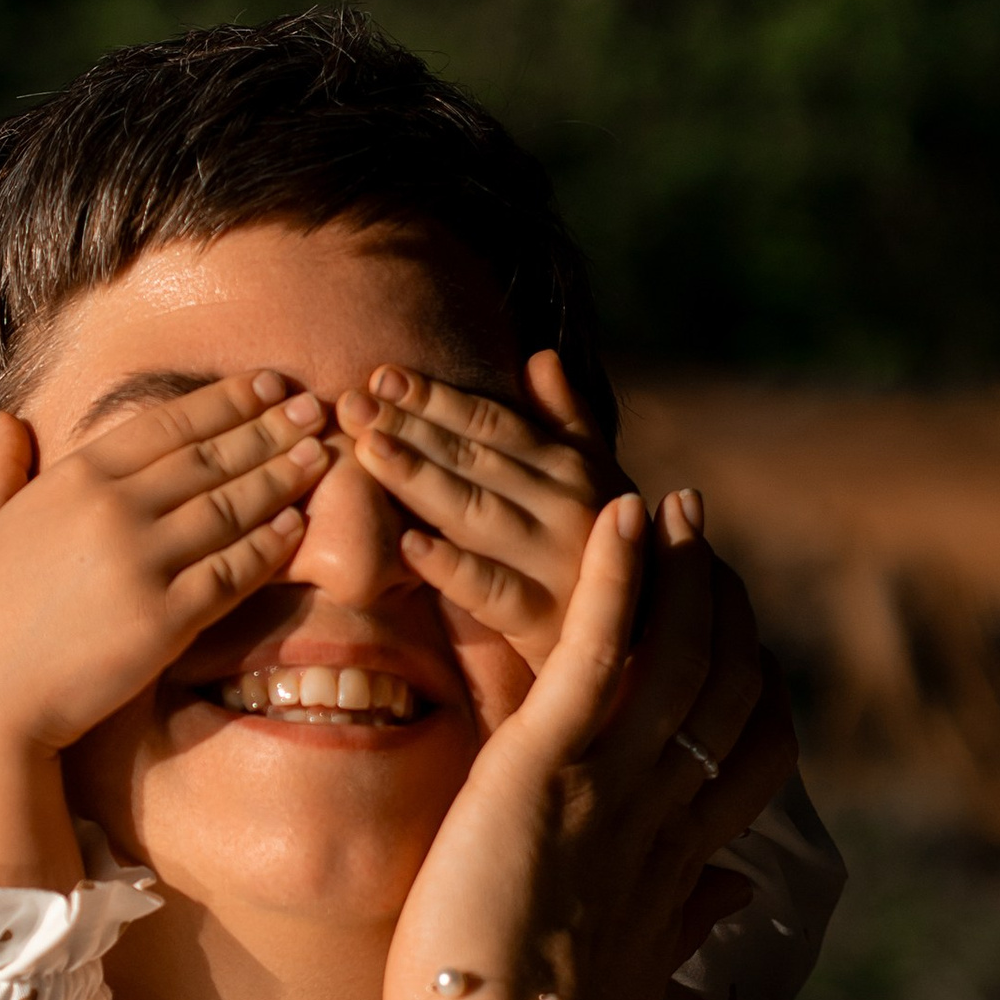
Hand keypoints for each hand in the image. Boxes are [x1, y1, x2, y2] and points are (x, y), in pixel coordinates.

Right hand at [0, 374, 330, 885]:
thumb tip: (1, 420)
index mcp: (74, 479)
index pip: (168, 424)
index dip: (226, 400)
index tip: (268, 383)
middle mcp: (113, 510)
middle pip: (211, 457)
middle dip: (270, 428)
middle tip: (315, 408)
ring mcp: (141, 564)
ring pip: (230, 507)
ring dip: (281, 478)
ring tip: (319, 457)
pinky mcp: (165, 620)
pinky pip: (232, 573)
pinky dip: (269, 547)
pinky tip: (296, 527)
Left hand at [337, 351, 615, 729]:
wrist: (649, 641)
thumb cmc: (608, 550)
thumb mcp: (601, 480)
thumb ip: (568, 420)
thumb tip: (540, 357)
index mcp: (571, 468)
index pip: (492, 424)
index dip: (436, 398)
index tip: (381, 376)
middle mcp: (566, 507)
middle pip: (474, 460)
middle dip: (410, 428)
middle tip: (350, 404)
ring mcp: (557, 563)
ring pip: (476, 513)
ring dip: (420, 479)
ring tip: (368, 450)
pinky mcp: (544, 620)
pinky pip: (490, 590)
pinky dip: (451, 567)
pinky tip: (406, 545)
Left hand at [382, 489, 796, 999]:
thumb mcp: (632, 981)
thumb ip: (683, 926)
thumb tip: (737, 895)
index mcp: (675, 865)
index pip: (743, 757)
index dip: (752, 689)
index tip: (741, 639)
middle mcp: (661, 814)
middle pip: (724, 687)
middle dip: (722, 607)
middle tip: (703, 538)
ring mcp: (612, 784)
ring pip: (677, 654)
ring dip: (680, 573)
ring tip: (674, 504)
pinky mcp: (549, 765)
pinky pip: (600, 650)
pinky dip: (616, 577)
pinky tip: (624, 511)